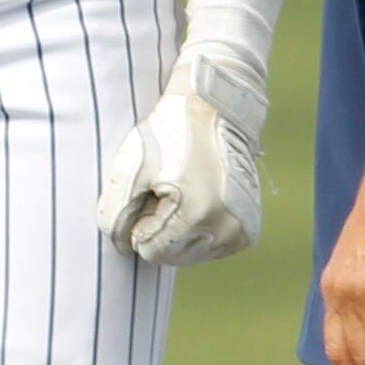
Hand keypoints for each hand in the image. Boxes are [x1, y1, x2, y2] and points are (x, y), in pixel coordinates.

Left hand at [97, 52, 267, 265]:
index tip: (150, 190)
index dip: (141, 222)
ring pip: (192, 255)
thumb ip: (115, 211)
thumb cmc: (169, 132)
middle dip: (160, 227)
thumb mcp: (132, 165)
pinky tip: (198, 199)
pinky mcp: (248, 229)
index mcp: (196, 214)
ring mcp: (241, 230)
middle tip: (165, 189)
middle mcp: (225, 229)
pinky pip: (211, 248)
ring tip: (182, 191)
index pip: (150, 249)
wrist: (213, 108)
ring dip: (179, 230)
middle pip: (172, 256)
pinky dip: (199, 231)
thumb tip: (121, 245)